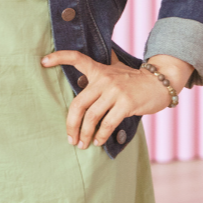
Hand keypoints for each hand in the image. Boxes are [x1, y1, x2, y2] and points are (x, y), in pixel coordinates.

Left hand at [40, 51, 191, 148]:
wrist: (159, 82)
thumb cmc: (135, 78)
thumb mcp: (117, 68)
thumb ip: (102, 67)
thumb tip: (85, 62)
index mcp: (99, 70)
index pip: (76, 58)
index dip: (59, 58)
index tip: (43, 61)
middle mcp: (104, 79)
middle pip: (78, 104)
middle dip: (71, 125)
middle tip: (70, 139)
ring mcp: (115, 91)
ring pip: (92, 117)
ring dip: (85, 134)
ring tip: (83, 144)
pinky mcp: (126, 103)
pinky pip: (108, 123)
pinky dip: (101, 135)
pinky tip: (98, 142)